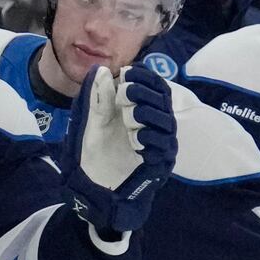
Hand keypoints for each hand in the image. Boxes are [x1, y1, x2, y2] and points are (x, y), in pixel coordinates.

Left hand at [61, 65, 176, 236]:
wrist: (96, 188)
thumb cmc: (97, 154)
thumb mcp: (93, 123)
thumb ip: (99, 99)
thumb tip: (102, 71)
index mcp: (143, 111)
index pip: (156, 88)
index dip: (146, 78)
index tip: (129, 72)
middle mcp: (157, 125)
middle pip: (163, 101)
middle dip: (143, 93)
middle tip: (125, 92)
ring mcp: (161, 144)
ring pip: (165, 121)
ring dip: (145, 114)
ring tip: (128, 117)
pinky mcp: (161, 162)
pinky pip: (163, 146)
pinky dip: (149, 138)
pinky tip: (135, 139)